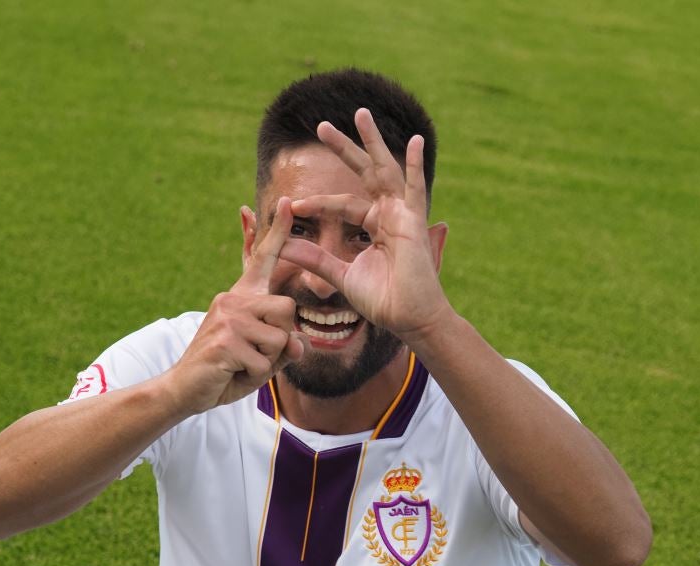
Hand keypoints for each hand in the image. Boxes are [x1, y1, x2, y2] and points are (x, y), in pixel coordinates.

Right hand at [167, 197, 309, 413]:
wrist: (184, 389)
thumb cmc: (225, 371)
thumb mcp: (261, 358)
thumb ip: (283, 348)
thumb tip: (299, 342)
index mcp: (241, 297)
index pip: (262, 259)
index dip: (277, 232)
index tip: (287, 202)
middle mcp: (233, 299)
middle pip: (287, 309)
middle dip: (281, 339)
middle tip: (253, 353)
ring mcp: (227, 318)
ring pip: (279, 339)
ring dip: (267, 362)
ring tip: (241, 364)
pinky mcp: (225, 341)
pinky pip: (263, 362)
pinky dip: (253, 376)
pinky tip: (231, 373)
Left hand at [279, 108, 450, 342]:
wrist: (407, 318)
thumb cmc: (381, 300)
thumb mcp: (340, 275)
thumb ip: (315, 258)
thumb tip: (283, 246)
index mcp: (373, 226)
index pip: (340, 204)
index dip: (316, 204)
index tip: (291, 205)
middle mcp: (388, 215)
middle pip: (362, 173)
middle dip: (343, 148)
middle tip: (321, 126)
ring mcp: (402, 215)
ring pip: (384, 170)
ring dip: (372, 142)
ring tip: (360, 113)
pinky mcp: (414, 222)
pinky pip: (415, 188)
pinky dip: (415, 165)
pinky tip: (415, 141)